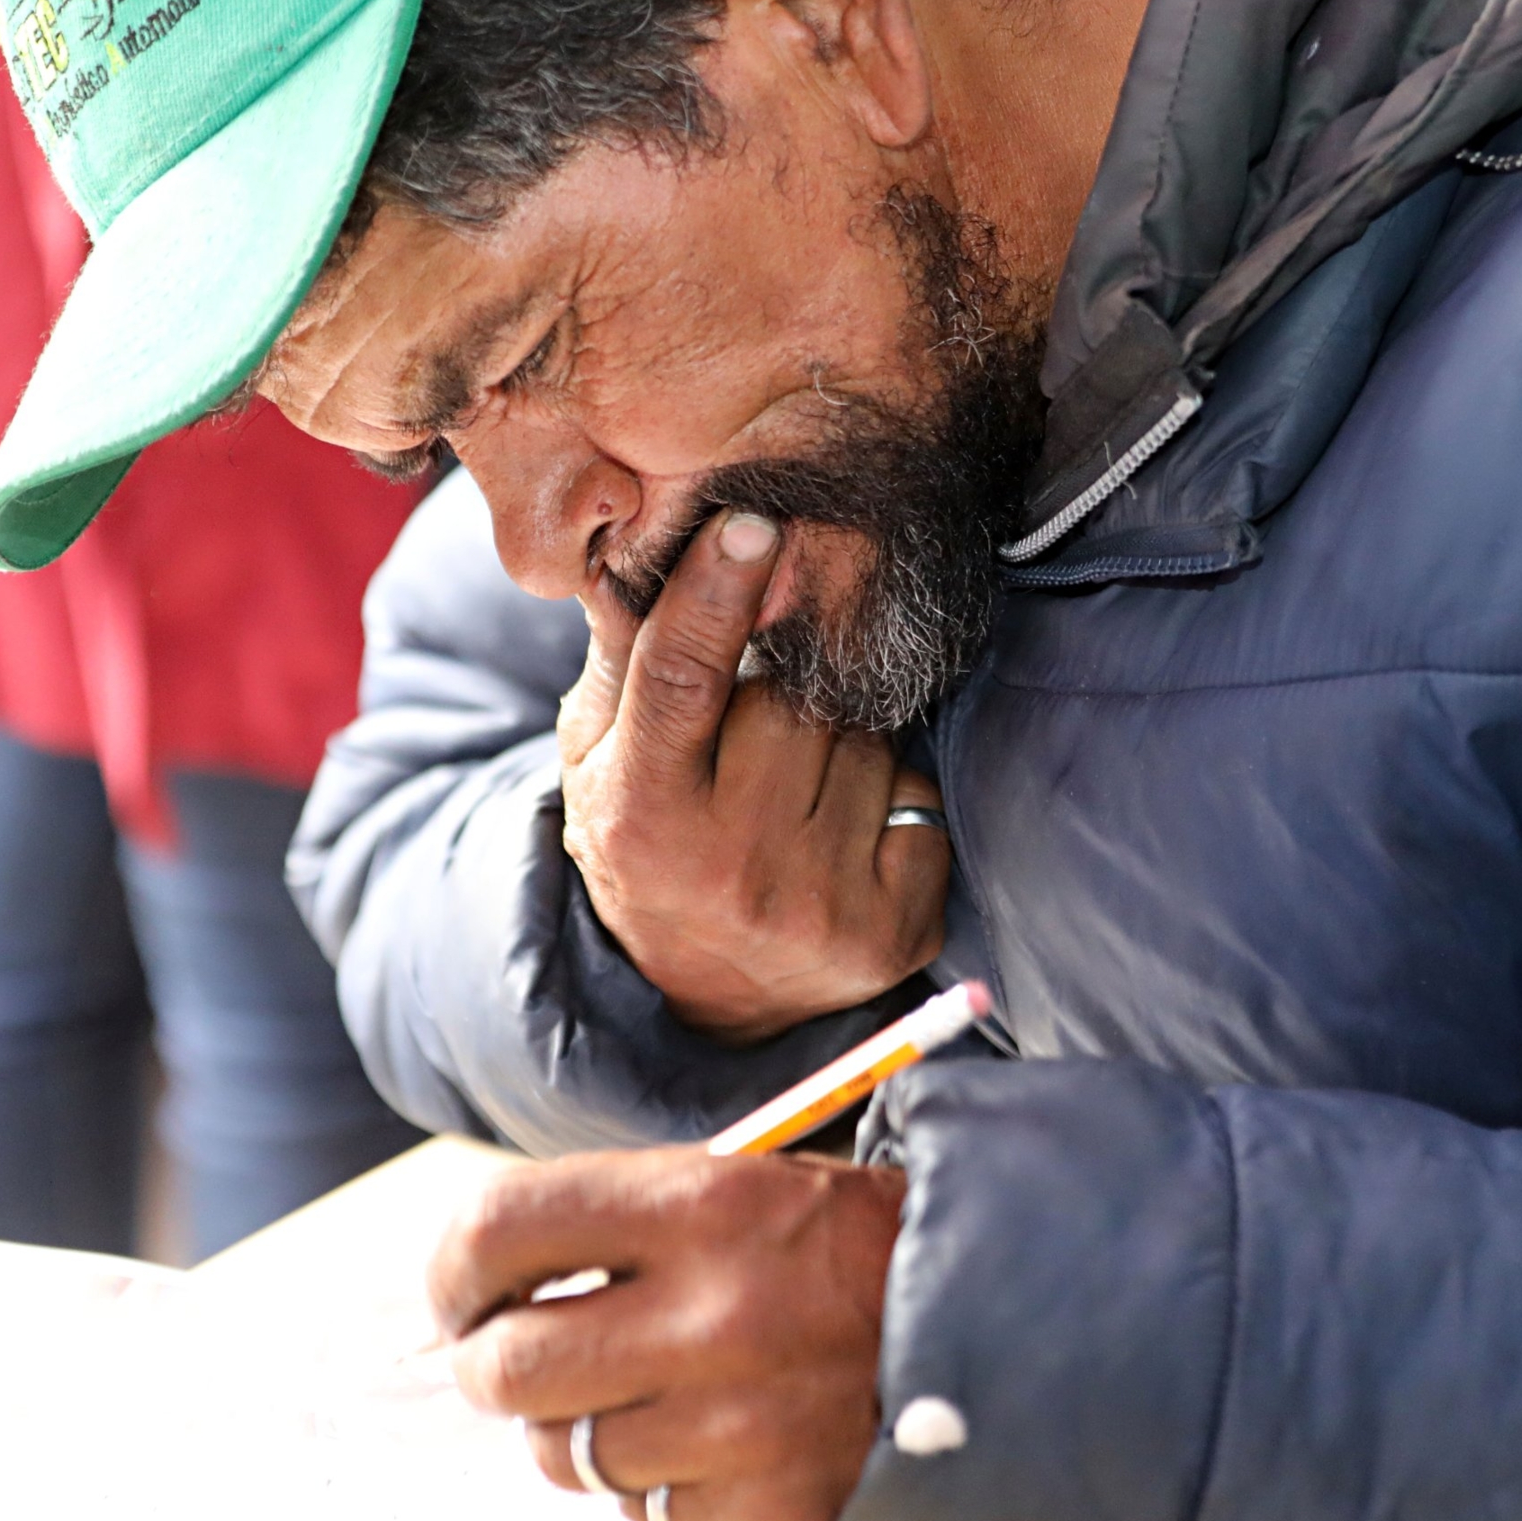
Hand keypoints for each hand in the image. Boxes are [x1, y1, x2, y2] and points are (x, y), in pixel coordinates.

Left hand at [428, 1149, 905, 1520]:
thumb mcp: (750, 1184)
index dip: (453, 1271)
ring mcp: (739, 1424)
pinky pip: (645, 1513)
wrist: (1013, 1330)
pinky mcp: (769, 1510)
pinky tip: (715, 1439)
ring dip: (581, 1430)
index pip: (500, 1231)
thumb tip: (483, 1293)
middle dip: (493, 1367)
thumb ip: (620, 1226)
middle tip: (520, 1357)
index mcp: (704, 1202)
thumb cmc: (860, 1251)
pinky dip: (659, 1484)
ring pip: (566, 1455)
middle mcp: (712, 1315)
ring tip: (646, 1393)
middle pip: (508, 1368)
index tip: (459, 1295)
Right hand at [557, 509, 947, 1042]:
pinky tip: (848, 830)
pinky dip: (894, 795)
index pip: (682, 680)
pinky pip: (920, 797)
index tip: (752, 523)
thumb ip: (621, 661)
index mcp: (641, 819)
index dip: (717, 592)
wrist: (715, 997)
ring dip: (844, 739)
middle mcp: (730, 869)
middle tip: (762, 722)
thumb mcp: (601, 763)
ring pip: (865, 740)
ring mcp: (819, 906)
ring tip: (799, 788)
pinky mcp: (894, 930)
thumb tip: (640, 548)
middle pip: (790, 699)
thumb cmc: (651, 844)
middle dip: (786, 686)